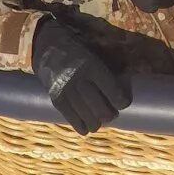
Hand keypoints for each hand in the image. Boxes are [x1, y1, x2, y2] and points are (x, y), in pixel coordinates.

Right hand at [31, 20, 130, 134]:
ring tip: (100, 120)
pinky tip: (86, 128)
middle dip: (110, 115)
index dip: (122, 101)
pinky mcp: (56, 99)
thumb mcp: (95, 53)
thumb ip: (108, 69)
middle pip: (100, 108)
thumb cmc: (78, 50)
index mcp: (92, 66)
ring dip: (97, 122)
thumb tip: (124, 87)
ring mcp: (66, 91)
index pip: (112, 90)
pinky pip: (71, 118)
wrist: (49, 46)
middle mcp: (79, 80)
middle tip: (112, 113)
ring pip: (87, 117)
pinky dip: (81, 126)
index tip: (123, 103)